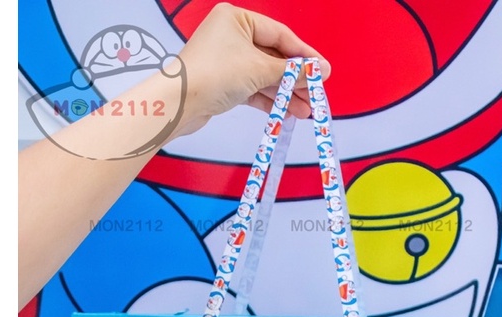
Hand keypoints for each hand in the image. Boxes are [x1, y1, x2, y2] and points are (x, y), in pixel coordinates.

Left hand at [169, 3, 330, 135]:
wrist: (179, 103)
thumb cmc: (212, 74)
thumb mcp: (259, 69)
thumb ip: (291, 72)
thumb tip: (318, 72)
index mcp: (237, 19)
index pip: (280, 35)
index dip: (304, 55)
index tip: (322, 71)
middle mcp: (231, 36)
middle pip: (274, 57)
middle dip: (295, 80)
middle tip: (315, 95)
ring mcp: (227, 60)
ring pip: (265, 76)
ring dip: (285, 94)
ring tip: (305, 110)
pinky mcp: (224, 83)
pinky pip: (254, 89)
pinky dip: (270, 100)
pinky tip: (287, 112)